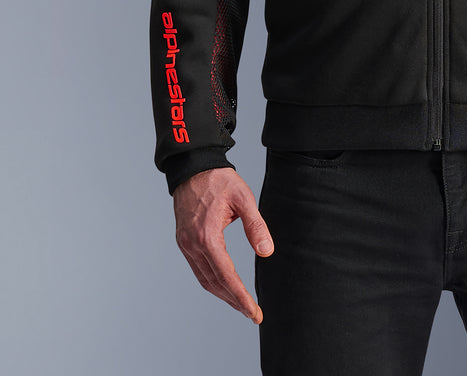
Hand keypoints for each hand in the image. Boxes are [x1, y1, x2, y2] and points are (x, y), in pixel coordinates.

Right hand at [173, 167, 273, 323]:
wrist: (193, 167)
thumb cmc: (219, 180)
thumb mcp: (243, 197)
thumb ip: (255, 226)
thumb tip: (267, 252)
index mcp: (207, 236)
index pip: (226, 276)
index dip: (241, 297)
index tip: (254, 311)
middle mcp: (192, 244)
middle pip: (214, 283)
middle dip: (234, 301)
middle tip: (253, 313)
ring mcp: (185, 244)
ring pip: (204, 279)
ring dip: (223, 294)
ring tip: (241, 304)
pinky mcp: (184, 241)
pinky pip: (198, 269)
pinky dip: (213, 281)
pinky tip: (225, 285)